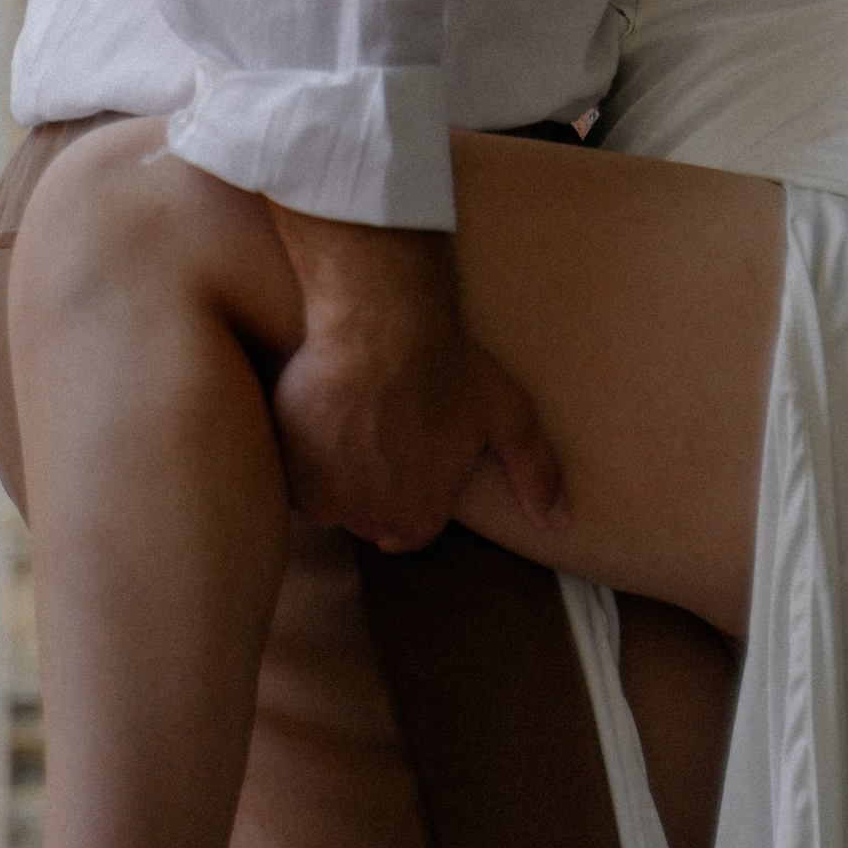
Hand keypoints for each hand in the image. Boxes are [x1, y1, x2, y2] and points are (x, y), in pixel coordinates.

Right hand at [266, 209, 562, 555]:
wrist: (381, 320)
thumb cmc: (449, 365)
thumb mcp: (508, 415)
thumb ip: (536, 473)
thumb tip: (558, 521)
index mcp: (419, 517)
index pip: (412, 527)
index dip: (415, 487)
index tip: (413, 448)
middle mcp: (368, 519)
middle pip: (369, 513)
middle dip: (376, 482)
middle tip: (385, 426)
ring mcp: (325, 497)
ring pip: (331, 496)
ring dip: (337, 468)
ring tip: (355, 416)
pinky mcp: (289, 468)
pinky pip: (295, 475)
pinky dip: (304, 453)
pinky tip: (326, 412)